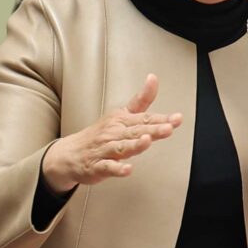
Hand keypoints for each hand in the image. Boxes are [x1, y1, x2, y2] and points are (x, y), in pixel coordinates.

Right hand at [44, 75, 181, 191]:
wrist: (70, 153)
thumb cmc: (101, 134)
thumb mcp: (121, 114)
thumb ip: (141, 100)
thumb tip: (154, 78)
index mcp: (121, 120)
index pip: (144, 118)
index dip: (161, 119)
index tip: (177, 118)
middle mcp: (113, 133)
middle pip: (135, 131)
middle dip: (152, 130)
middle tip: (168, 128)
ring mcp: (105, 150)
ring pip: (121, 148)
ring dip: (135, 145)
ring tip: (147, 141)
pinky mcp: (97, 166)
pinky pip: (107, 167)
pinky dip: (117, 169)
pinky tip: (127, 169)